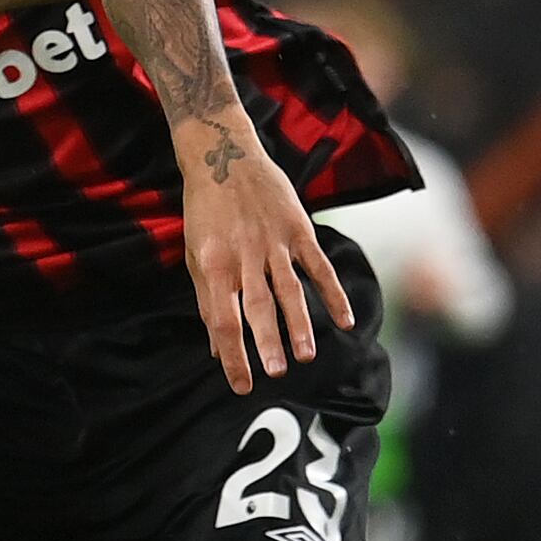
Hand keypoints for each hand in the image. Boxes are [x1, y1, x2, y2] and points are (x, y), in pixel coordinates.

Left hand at [172, 120, 352, 393]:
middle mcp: (245, 256)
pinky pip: (319, 266)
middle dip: (268, 344)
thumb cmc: (205, 212)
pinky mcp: (298, 228)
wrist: (223, 156)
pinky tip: (345, 320)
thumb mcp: (196, 255)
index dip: (233, 356)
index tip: (242, 385)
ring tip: (306, 356)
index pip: (224, 321)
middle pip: (259, 308)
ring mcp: (274, 242)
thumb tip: (217, 347)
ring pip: (290, 291)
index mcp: (214, 265)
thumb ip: (208, 300)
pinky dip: (333, 293)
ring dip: (301, 325)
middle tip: (277, 374)